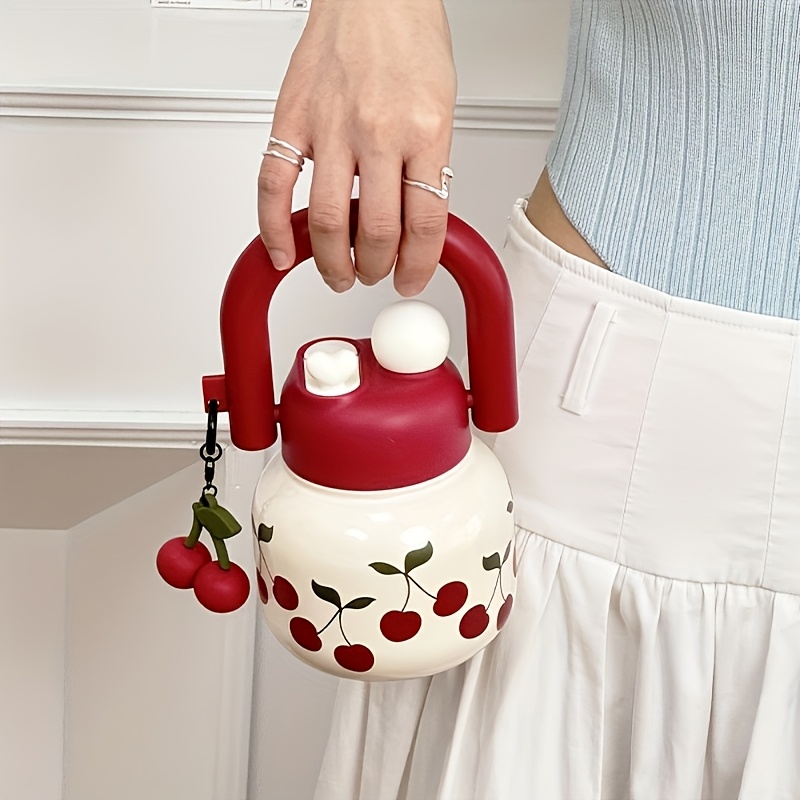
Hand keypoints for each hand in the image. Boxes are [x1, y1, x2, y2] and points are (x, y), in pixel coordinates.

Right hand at [258, 0, 456, 295]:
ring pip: (329, 221)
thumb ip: (426, 168)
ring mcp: (331, 127)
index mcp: (424, 132)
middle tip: (375, 274)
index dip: (418, 265)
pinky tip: (282, 253)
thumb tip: (415, 221)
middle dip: (378, 268)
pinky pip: (274, 185)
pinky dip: (274, 227)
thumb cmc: (408, 40)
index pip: (425, 223)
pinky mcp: (291, 119)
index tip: (411, 278)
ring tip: (340, 274)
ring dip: (334, 263)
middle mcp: (378, 132)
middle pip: (378, 232)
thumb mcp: (440, 108)